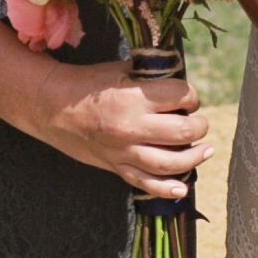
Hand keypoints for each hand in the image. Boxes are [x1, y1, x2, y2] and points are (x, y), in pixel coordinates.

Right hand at [4, 48, 214, 202]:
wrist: (53, 107)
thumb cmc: (89, 84)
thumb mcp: (122, 69)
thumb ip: (151, 75)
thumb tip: (179, 76)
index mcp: (135, 98)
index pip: (181, 96)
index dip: (191, 96)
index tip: (188, 97)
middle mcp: (132, 127)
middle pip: (183, 131)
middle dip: (199, 126)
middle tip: (198, 122)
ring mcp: (124, 151)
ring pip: (170, 163)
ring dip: (193, 157)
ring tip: (204, 150)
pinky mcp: (116, 166)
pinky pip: (146, 183)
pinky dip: (167, 187)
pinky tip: (183, 186)